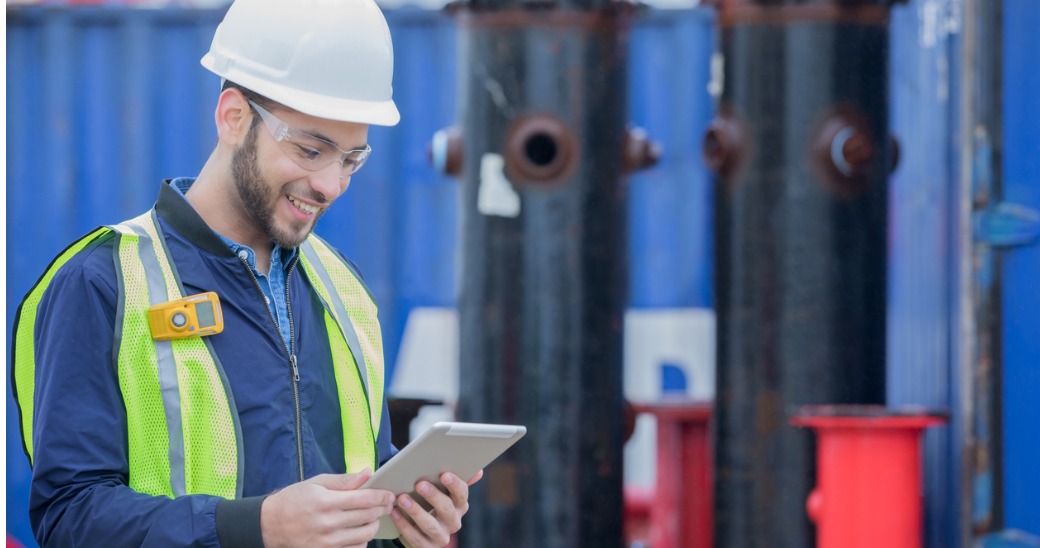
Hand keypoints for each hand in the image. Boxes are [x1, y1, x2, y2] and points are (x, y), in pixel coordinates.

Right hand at [260, 469, 395, 547]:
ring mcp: (327, 542)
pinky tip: (360, 532)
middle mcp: (328, 523)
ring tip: (373, 517)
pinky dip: (362, 541)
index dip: (382, 496)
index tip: (389, 494)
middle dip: (382, 509)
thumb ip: (344, 480)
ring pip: (365, 536)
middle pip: (368, 517)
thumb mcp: (316, 483)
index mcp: (326, 501)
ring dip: (374, 525)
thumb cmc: (294, 499)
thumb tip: (368, 473)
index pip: (365, 499)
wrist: (270, 525)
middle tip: (386, 504)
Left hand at [392, 470, 482, 547]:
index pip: (462, 495)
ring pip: (430, 525)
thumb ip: (456, 482)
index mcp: (460, 506)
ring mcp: (441, 537)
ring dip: (416, 511)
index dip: (454, 485)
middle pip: (447, 509)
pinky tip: (394, 513)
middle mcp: (454, 522)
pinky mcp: (427, 547)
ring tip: (402, 498)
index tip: (444, 474)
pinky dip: (403, 524)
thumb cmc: (432, 505)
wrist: (423, 533)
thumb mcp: (444, 494)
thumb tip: (479, 472)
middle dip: (433, 496)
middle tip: (419, 484)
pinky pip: (415, 537)